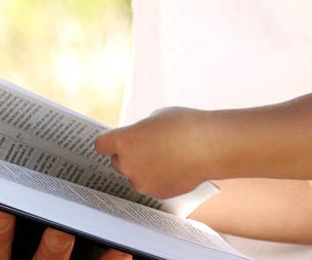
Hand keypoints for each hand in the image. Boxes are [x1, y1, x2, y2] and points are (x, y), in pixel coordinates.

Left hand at [94, 107, 215, 198]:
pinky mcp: (157, 193)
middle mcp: (128, 164)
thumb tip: (140, 141)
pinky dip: (159, 179)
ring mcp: (142, 182)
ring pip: (136, 176)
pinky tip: (175, 167)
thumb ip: (141, 132)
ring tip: (167, 156)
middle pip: (118, 162)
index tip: (115, 140)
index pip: (101, 145)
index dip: (109, 142)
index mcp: (125, 141)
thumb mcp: (156, 118)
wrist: (210, 146)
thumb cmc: (185, 125)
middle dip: (130, 155)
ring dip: (145, 169)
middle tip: (149, 146)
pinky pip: (152, 185)